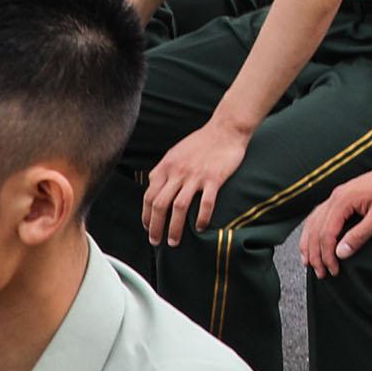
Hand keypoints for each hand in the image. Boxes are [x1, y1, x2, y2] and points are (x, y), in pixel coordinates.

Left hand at [140, 121, 253, 243]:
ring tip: (174, 241)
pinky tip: (200, 228)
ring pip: (179, 208)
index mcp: (166, 167)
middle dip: (155, 227)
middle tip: (156, 241)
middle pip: (160, 205)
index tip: (148, 227)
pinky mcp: (214, 178)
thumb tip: (155, 187)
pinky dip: (201, 218)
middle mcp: (178, 172)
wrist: (225, 129)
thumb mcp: (176, 153)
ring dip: (174, 228)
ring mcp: (195, 176)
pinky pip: (206, 203)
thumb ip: (165, 171)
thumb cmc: (202, 142)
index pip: (149, 196)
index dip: (146, 215)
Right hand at [298, 163, 371, 274]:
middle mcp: (334, 197)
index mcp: (342, 201)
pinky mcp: (341, 196)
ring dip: (309, 244)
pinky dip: (312, 230)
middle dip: (316, 254)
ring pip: (313, 222)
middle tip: (322, 273)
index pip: (326, 234)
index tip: (333, 271)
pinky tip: (312, 239)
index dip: (327, 256)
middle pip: (316, 230)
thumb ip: (360, 235)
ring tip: (308, 262)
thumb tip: (341, 253)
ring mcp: (336, 195)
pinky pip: (318, 215)